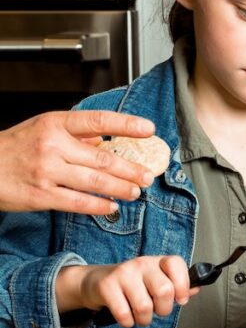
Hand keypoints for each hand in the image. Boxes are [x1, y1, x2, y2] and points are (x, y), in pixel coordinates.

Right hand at [0, 110, 157, 214]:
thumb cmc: (14, 147)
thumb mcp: (42, 128)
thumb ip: (75, 133)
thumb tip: (104, 139)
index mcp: (55, 123)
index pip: (98, 121)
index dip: (126, 125)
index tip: (149, 129)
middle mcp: (52, 145)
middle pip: (102, 158)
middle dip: (130, 169)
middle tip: (148, 175)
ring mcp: (47, 171)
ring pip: (95, 181)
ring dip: (120, 189)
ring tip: (135, 192)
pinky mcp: (42, 195)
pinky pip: (78, 202)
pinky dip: (99, 206)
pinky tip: (112, 207)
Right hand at [57, 255, 197, 327]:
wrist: (95, 282)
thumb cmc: (131, 285)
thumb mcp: (154, 281)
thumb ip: (176, 286)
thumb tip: (197, 288)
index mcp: (157, 262)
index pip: (176, 264)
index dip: (183, 285)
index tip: (180, 299)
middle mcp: (142, 263)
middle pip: (164, 291)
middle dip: (163, 310)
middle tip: (156, 311)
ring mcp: (123, 273)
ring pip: (144, 306)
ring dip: (144, 320)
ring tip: (139, 316)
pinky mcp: (107, 286)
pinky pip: (124, 314)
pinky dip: (127, 322)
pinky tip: (126, 317)